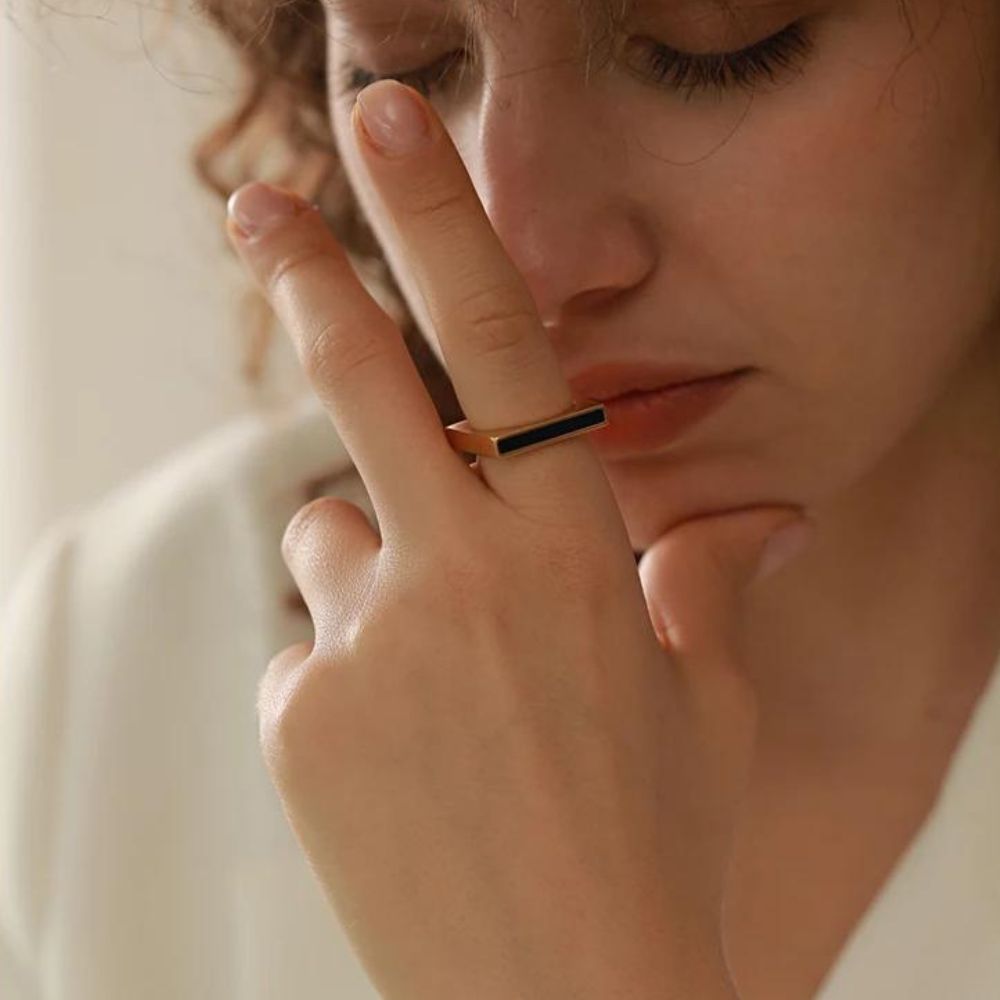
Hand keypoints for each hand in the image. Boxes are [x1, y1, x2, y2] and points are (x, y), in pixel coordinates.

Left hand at [226, 79, 809, 999]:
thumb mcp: (708, 705)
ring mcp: (366, 649)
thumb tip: (763, 520)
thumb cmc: (658, 843)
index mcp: (572, 555)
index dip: (445, 220)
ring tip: (425, 660)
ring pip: (327, 533)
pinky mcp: (300, 720)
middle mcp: (460, 580)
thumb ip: (704, 589)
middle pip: (362, 382)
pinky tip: (400, 748)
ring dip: (363, 558)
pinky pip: (306, 646)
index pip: (503, 345)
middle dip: (312, 273)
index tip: (393, 126)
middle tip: (263, 205)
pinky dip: (343, 668)